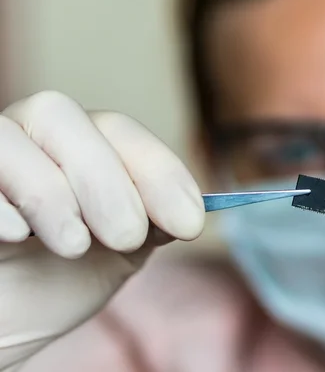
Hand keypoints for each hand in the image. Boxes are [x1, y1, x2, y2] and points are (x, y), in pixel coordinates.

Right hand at [0, 91, 204, 370]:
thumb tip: (191, 209)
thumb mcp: (116, 253)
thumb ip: (149, 223)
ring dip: (52, 191)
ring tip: (74, 246)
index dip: (160, 172)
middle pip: (65, 118)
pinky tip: (16, 236)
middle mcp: (30, 139)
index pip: (120, 133)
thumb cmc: (56, 280)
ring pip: (11, 136)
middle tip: (127, 235)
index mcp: (77, 147)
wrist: (0, 319)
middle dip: (106, 179)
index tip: (190, 223)